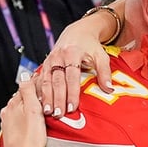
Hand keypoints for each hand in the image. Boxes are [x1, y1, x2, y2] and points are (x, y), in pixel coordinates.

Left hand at [1, 76, 47, 146]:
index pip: (26, 87)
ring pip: (22, 110)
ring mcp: (9, 124)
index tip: (49, 82)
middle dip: (35, 95)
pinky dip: (28, 118)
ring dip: (31, 108)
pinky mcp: (12, 135)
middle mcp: (8, 113)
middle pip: (23, 98)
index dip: (39, 84)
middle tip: (48, 94)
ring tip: (44, 108)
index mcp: (13, 104)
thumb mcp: (32, 110)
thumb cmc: (29, 139)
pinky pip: (21, 121)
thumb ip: (28, 91)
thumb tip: (25, 74)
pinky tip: (34, 123)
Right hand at [37, 0, 127, 116]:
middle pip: (57, 81)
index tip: (72, 107)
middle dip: (57, 99)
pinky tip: (39, 103)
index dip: (71, 93)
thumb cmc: (90, 45)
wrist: (78, 32)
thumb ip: (104, 72)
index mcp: (72, 53)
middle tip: (58, 114)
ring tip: (48, 112)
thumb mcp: (101, 55)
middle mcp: (58, 57)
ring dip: (46, 98)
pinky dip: (39, 92)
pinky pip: (39, 79)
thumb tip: (109, 88)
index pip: (71, 76)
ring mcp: (49, 61)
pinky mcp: (44, 64)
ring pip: (46, 81)